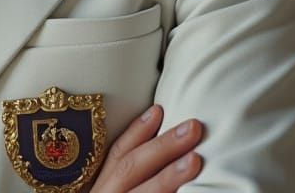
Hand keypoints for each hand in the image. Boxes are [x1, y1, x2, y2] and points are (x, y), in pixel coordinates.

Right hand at [88, 105, 202, 191]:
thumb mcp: (109, 189)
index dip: (136, 131)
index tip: (158, 110)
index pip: (117, 154)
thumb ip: (125, 176)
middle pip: (130, 168)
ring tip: (195, 159)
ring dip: (169, 176)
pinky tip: (190, 192)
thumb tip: (157, 144)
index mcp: (100, 186)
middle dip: (161, 147)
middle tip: (192, 128)